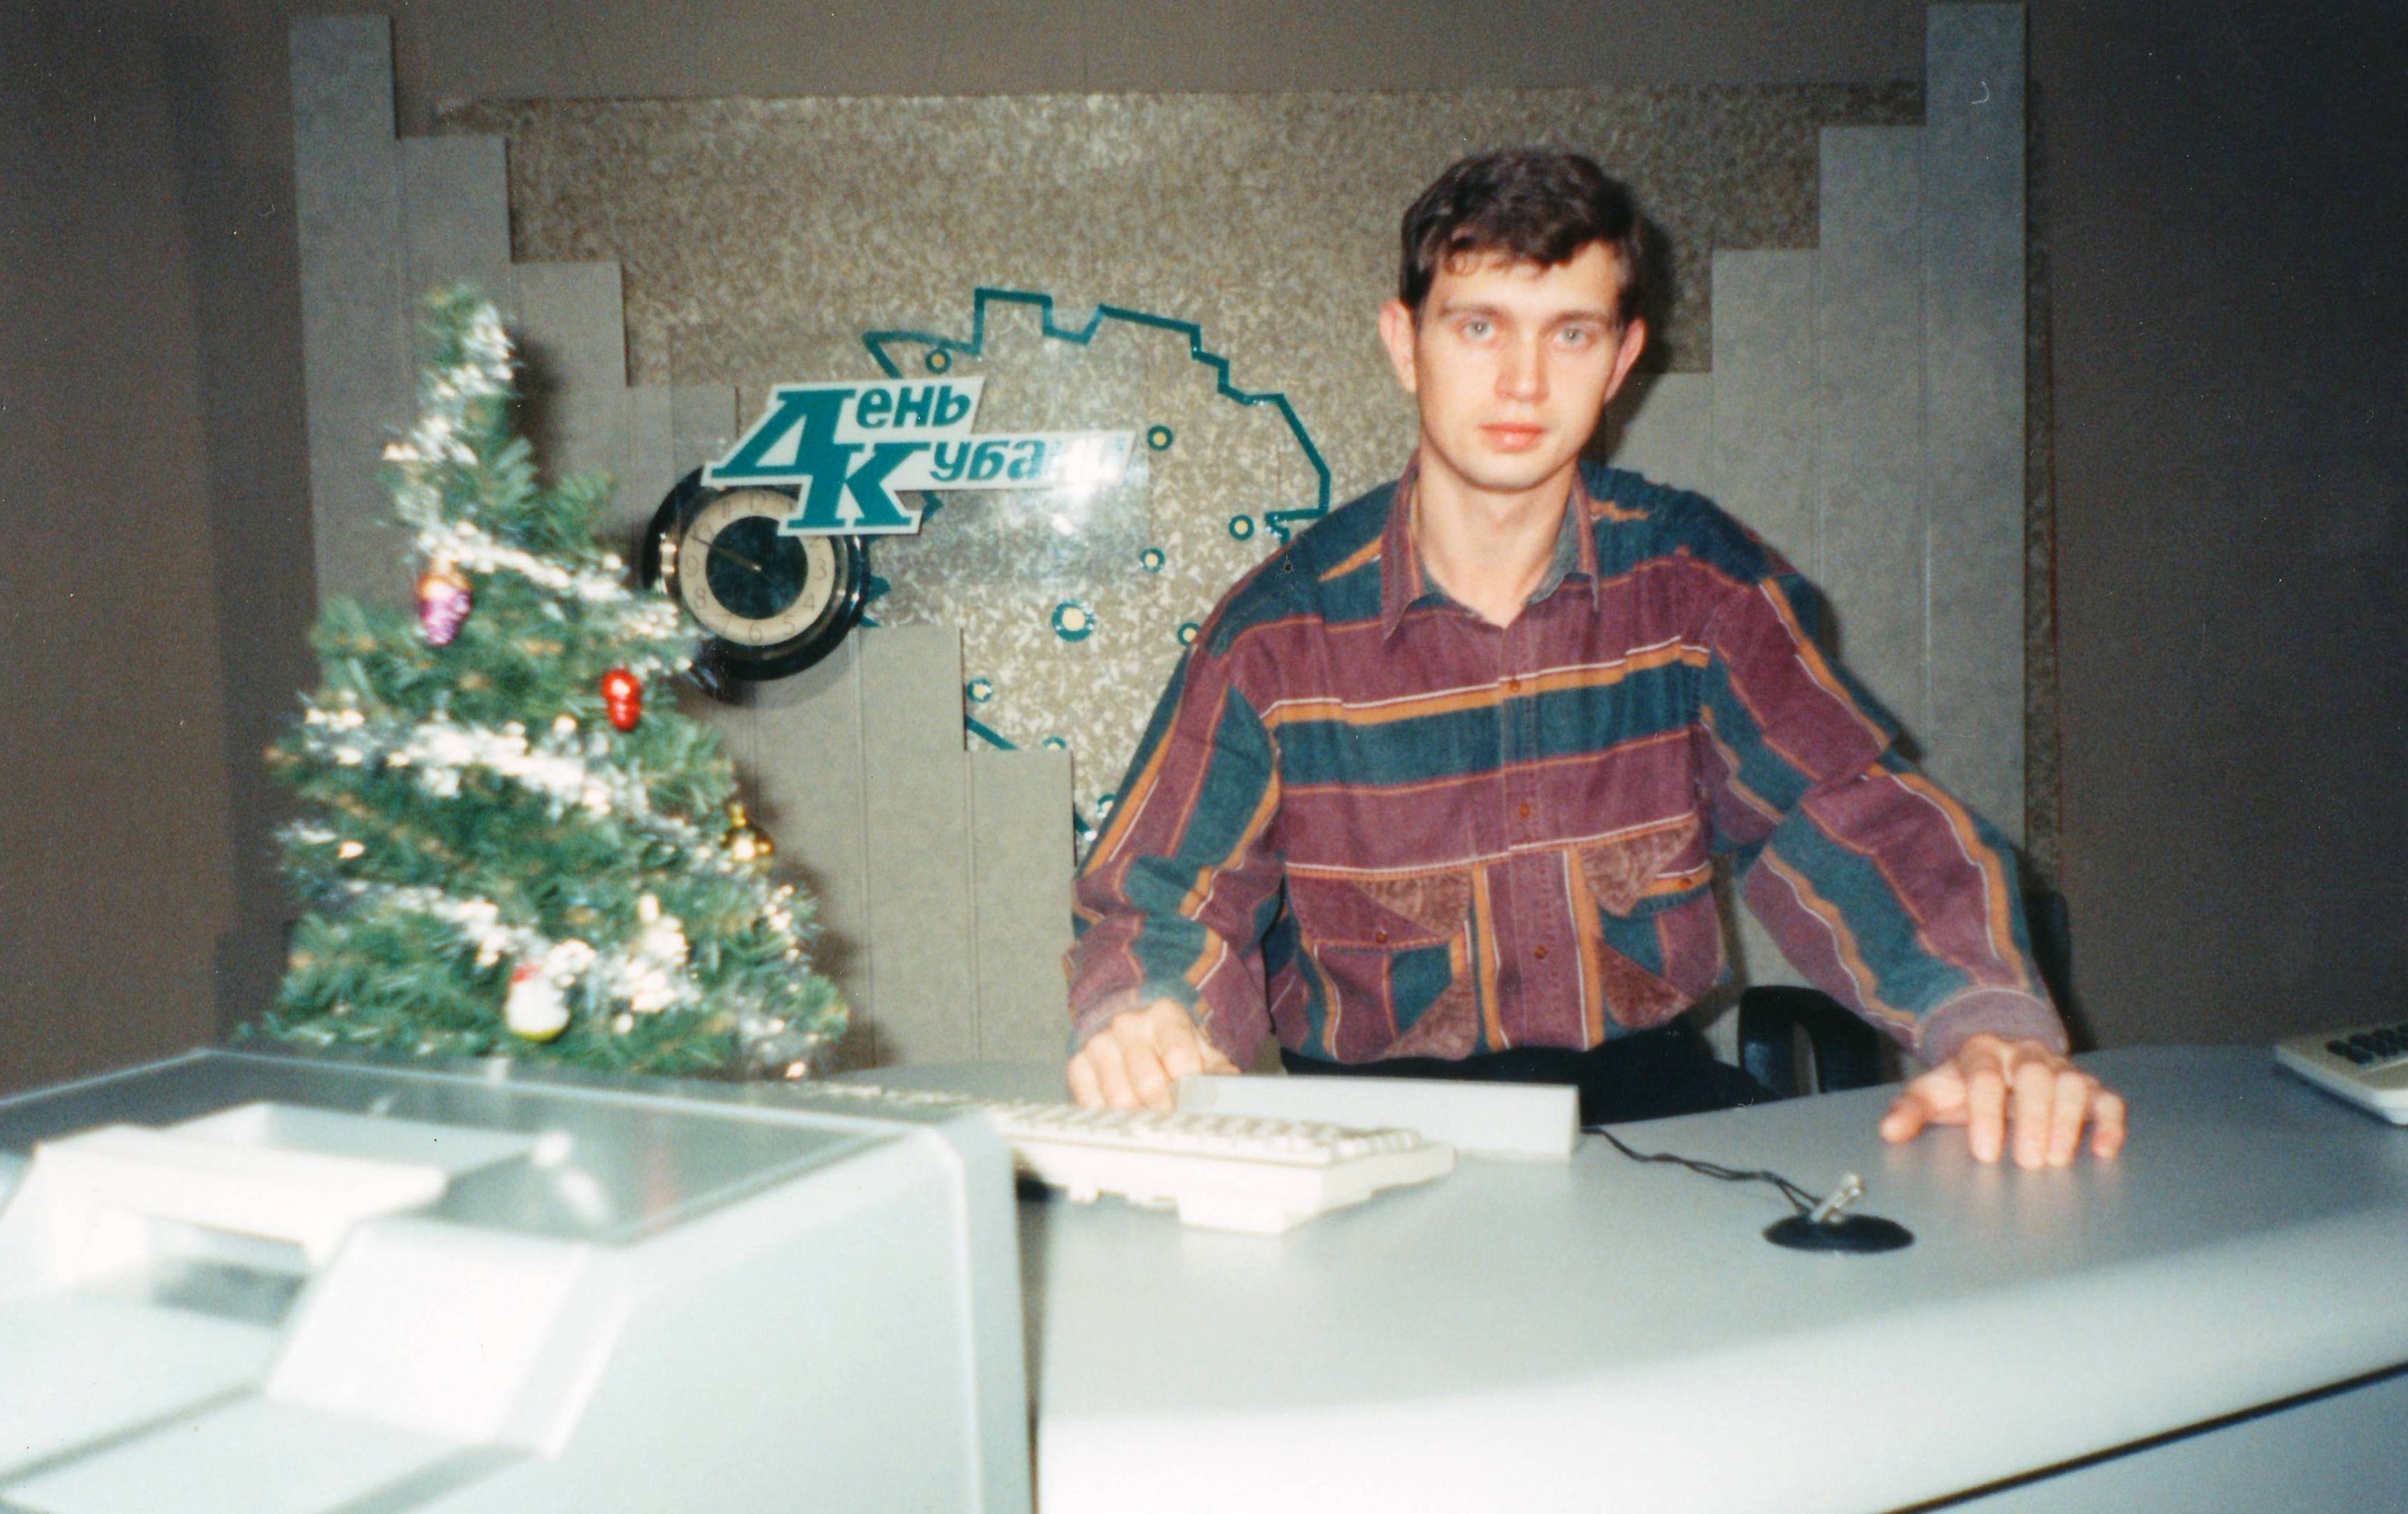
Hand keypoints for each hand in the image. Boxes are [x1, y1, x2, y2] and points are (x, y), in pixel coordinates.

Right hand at [1067, 998, 1238, 1110]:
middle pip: (1148, 1083)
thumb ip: (1218, 1072)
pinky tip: (1125, 1114)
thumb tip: (1232, 1096)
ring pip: (1119, 1098)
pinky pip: (1091, 1103)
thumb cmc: (1175, 1045)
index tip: (1194, 1106)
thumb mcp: (1201, 1050)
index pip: (1180, 1058)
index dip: (1189, 1089)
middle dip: (1165, 1109)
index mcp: (1165, 1014)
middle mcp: (1128, 1023)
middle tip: (1174, 1122)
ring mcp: (1099, 1042)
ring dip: (1138, 1116)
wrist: (1134, 1029)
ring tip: (1152, 1119)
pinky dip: (1110, 1116)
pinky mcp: (1078, 1063)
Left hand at [1879, 1034, 2127, 1167]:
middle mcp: (2024, 1055)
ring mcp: (2059, 1067)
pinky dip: (2110, 1123)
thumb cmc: (1964, 1081)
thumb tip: (1889, 1132)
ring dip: (2070, 1122)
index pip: (1984, 1077)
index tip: (1985, 1154)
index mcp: (1981, 1052)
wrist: (1998, 1052)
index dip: (1985, 1114)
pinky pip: (2108, 1098)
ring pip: (2074, 1083)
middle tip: (2028, 1163)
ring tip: (2058, 1161)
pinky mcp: (2088, 1086)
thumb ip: (1911, 1109)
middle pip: (2034, 1076)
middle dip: (2033, 1119)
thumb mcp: (1934, 1090)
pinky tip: (2105, 1150)